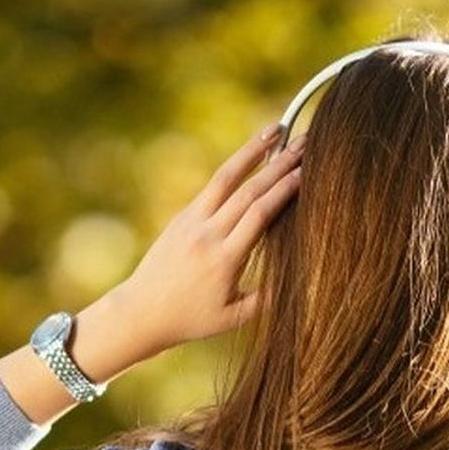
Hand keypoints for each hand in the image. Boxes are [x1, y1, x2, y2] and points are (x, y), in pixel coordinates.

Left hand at [113, 126, 303, 357]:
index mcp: (224, 261)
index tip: (306, 173)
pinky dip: (235, 168)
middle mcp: (207, 235)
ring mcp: (192, 221)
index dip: (283, 191)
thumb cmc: (191, 320)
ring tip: (276, 128)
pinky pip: (213, 186)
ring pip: (226, 178)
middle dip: (279, 164)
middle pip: (248, 191)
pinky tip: (252, 154)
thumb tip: (301, 282)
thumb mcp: (232, 319)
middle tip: (305, 143)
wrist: (142, 311)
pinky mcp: (182, 216)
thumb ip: (265, 301)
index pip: (258, 216)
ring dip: (253, 151)